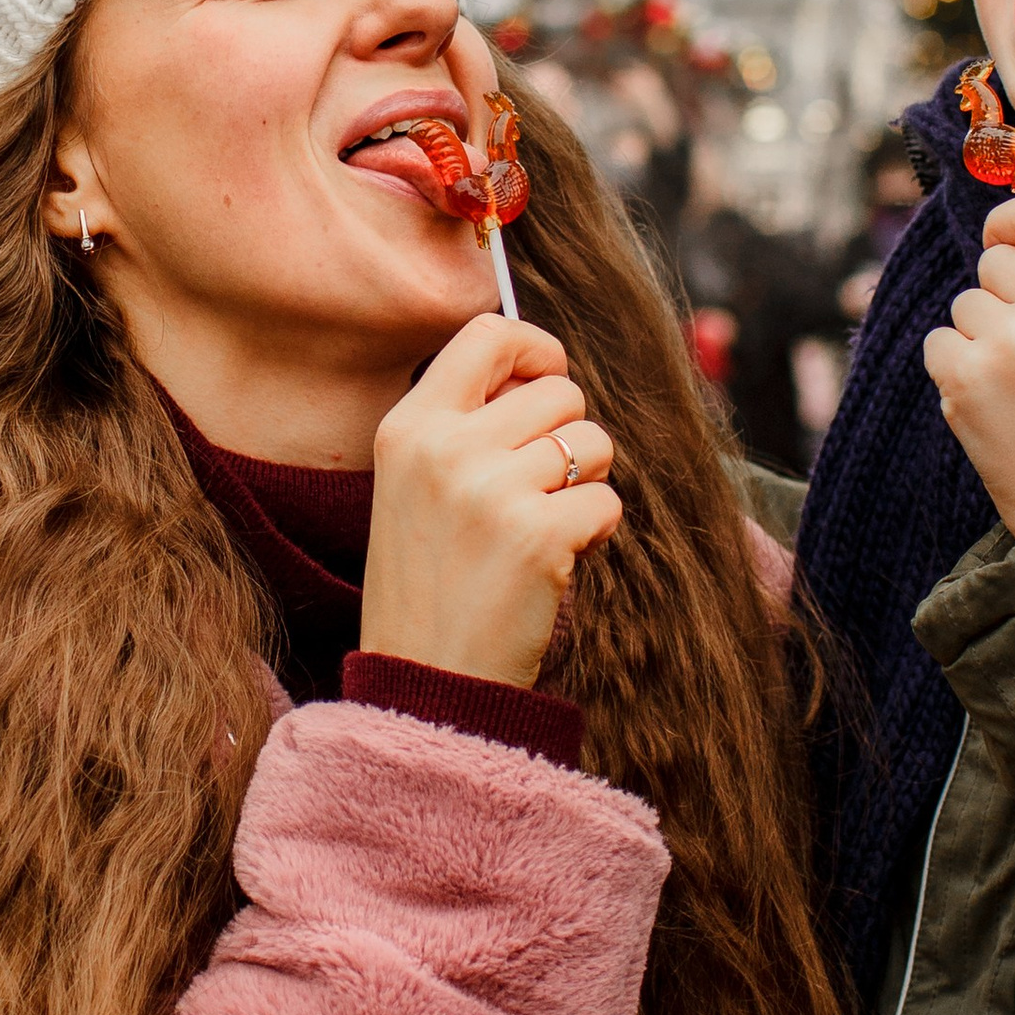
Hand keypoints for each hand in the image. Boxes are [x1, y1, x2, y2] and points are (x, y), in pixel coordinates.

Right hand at [360, 317, 622, 688]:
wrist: (425, 681)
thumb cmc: (429, 582)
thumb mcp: (413, 485)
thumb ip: (465, 426)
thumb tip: (545, 373)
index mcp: (408, 427)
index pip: (487, 333)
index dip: (535, 349)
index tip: (546, 381)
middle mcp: (445, 448)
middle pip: (560, 392)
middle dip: (568, 436)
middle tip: (538, 491)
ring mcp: (491, 490)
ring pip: (593, 442)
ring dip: (585, 483)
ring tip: (544, 525)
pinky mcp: (538, 535)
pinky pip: (606, 499)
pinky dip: (596, 531)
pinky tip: (557, 561)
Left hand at [922, 191, 1014, 538]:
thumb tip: (1004, 231)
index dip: (1010, 220)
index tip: (1001, 238)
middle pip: (993, 262)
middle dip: (1001, 296)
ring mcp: (1006, 344)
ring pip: (964, 306)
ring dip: (980, 338)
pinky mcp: (963, 379)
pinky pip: (938, 343)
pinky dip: (955, 370)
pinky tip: (993, 403)